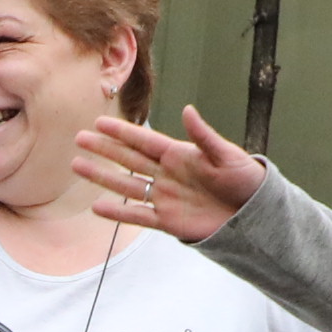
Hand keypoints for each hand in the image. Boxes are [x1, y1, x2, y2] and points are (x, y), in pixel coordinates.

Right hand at [75, 104, 267, 239]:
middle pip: (128, 159)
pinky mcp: (168, 221)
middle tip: (79, 138)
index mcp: (180, 155)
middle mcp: (167, 174)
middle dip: (104, 149)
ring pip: (126, 185)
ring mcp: (165, 197)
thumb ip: (204, 136)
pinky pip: (138, 216)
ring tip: (78, 166)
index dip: (122, 131)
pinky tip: (96, 206)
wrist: (254, 215)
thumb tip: (187, 110)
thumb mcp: (227, 155)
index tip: (99, 122)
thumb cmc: (245, 179)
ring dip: (102, 176)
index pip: (144, 141)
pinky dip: (118, 213)